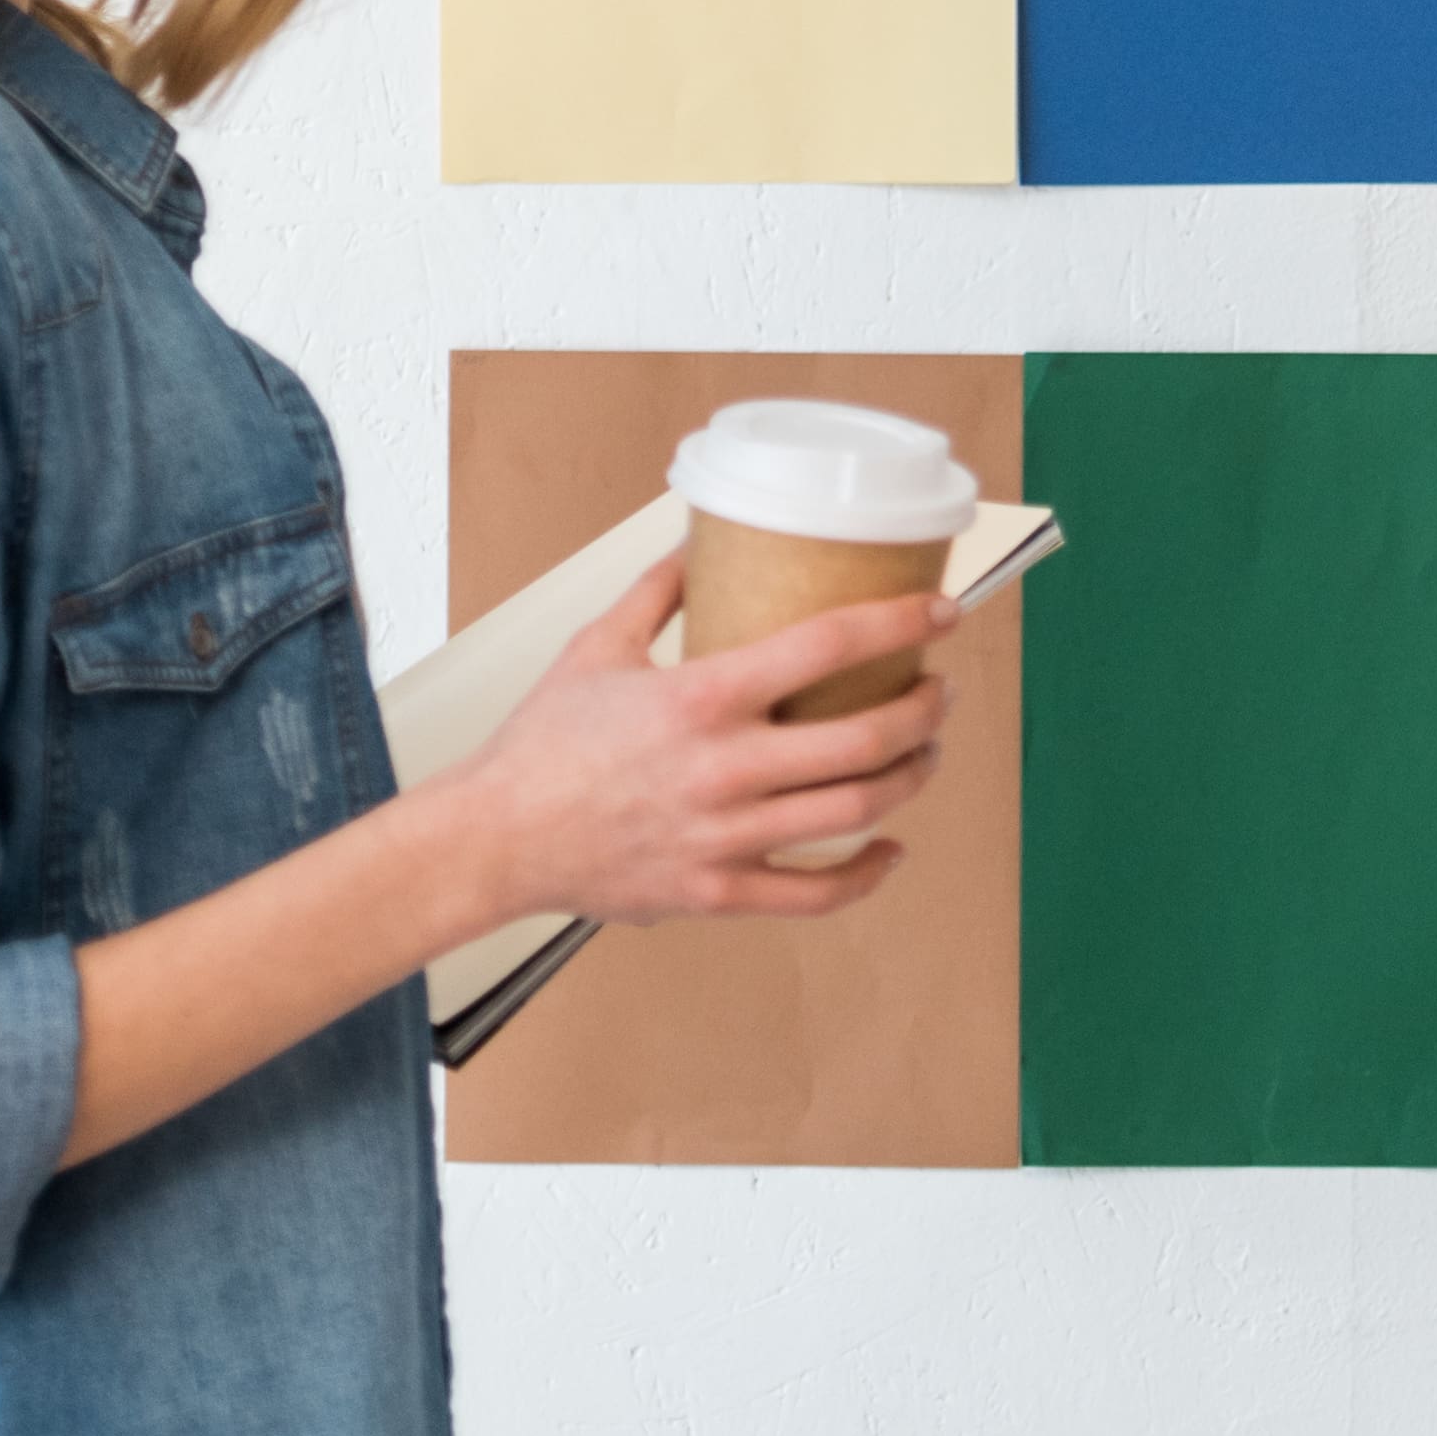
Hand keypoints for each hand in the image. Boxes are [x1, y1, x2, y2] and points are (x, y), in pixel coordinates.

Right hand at [437, 559, 950, 925]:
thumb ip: (655, 592)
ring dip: (910, 779)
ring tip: (924, 754)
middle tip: (939, 693)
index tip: (941, 613)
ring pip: (855, 812)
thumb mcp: (597, 647)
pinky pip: (815, 893)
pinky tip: (889, 849)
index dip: (898, 624)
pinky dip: (867, 874)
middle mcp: (724, 768)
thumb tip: (695, 542)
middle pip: (864, 738)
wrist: (495, 839)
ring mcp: (724, 836)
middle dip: (924, 712)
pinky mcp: (716, 891)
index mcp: (700, 697)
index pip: (827, 646)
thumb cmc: (541, 744)